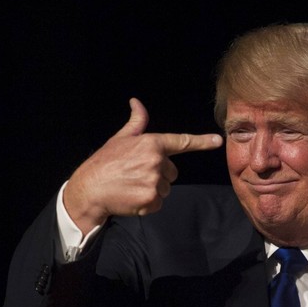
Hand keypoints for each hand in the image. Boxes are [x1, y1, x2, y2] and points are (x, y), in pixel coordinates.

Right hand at [64, 98, 222, 233]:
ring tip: (132, 185)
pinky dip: (148, 203)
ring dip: (152, 189)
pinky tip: (133, 197)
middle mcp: (156, 161)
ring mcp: (154, 181)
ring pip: (166, 188)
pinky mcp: (151, 199)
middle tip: (137, 174)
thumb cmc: (105, 163)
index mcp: (151, 144)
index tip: (218, 140)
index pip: (182, 142)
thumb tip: (137, 103)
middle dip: (159, 174)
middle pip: (172, 172)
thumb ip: (136, 123)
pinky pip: (159, 203)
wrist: (90, 189)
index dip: (202, 141)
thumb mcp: (120, 139)